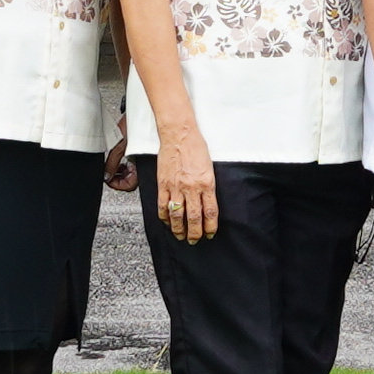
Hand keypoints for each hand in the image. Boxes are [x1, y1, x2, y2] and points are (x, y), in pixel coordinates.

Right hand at [153, 129, 221, 243]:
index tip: (210, 234)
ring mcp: (176, 187)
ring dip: (179, 229)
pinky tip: (167, 222)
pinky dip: (165, 217)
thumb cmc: (195, 146)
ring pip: (177, 216)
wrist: (178, 134)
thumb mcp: (209, 167)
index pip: (210, 212)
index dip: (210, 227)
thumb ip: (208, 186)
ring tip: (181, 236)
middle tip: (194, 239)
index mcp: (206, 183)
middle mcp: (192, 187)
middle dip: (195, 233)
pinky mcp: (163, 184)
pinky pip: (163, 206)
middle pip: (194, 218)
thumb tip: (207, 203)